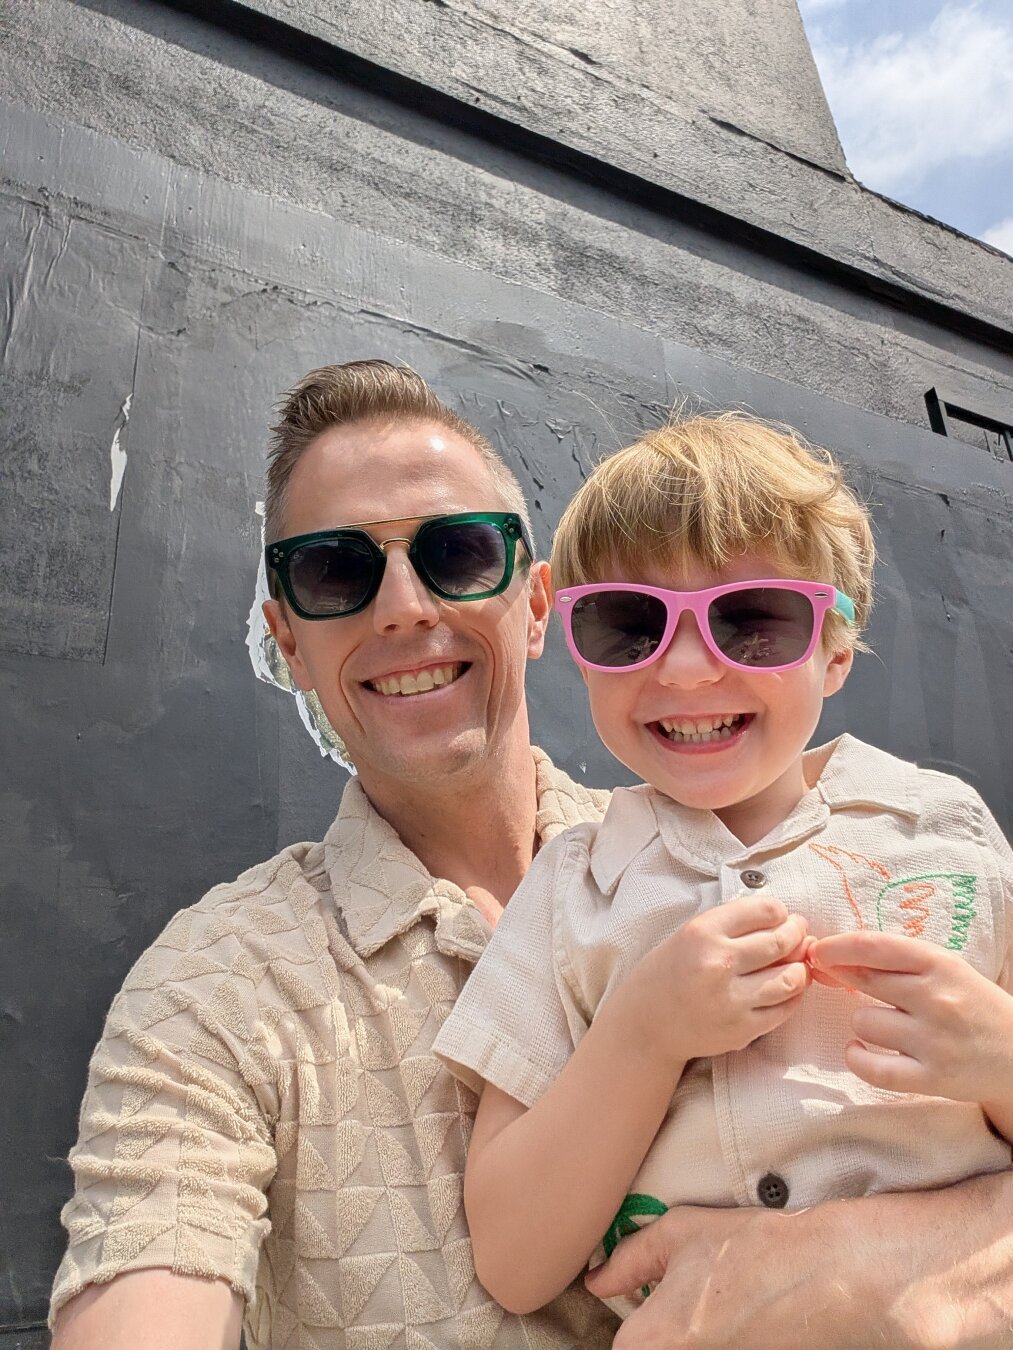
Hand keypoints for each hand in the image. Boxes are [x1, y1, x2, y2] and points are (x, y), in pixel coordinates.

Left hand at [585, 1204, 803, 1348]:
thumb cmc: (753, 1248)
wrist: (830, 1275)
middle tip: (685, 1300)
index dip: (633, 1319)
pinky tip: (732, 1317)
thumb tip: (597, 1281)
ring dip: (688, 1335)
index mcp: (652, 1341)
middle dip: (659, 1330)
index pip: (620, 1347)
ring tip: (712, 1304)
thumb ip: (627, 1260)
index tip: (645, 1299)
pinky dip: (715, 1339)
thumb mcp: (678, 1234)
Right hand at [618, 895, 809, 1073]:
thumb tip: (782, 922)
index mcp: (703, 932)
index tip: (782, 916)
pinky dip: (793, 996)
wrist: (645, 1025)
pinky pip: (784, 1008)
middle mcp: (719, 963)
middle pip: (782, 942)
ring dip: (800, 967)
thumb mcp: (689, 934)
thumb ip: (732, 926)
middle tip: (798, 934)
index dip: (781, 912)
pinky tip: (785, 988)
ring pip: (791, 978)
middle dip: (798, 935)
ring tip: (796, 963)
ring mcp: (732, 1000)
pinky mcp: (742, 1029)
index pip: (765, 911)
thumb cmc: (666, 974)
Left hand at [809, 931, 1012, 1110]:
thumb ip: (897, 960)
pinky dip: (857, 1058)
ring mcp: (933, 1040)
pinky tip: (861, 1051)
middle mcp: (936, 999)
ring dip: (863, 1022)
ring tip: (884, 1025)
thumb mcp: (944, 969)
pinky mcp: (931, 1078)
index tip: (817, 950)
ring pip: (862, 1022)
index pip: (873, 946)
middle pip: (862, 980)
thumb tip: (834, 954)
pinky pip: (871, 1068)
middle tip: (832, 978)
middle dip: (839, 977)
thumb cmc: (972, 1004)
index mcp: (939, 964)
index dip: (836, 947)